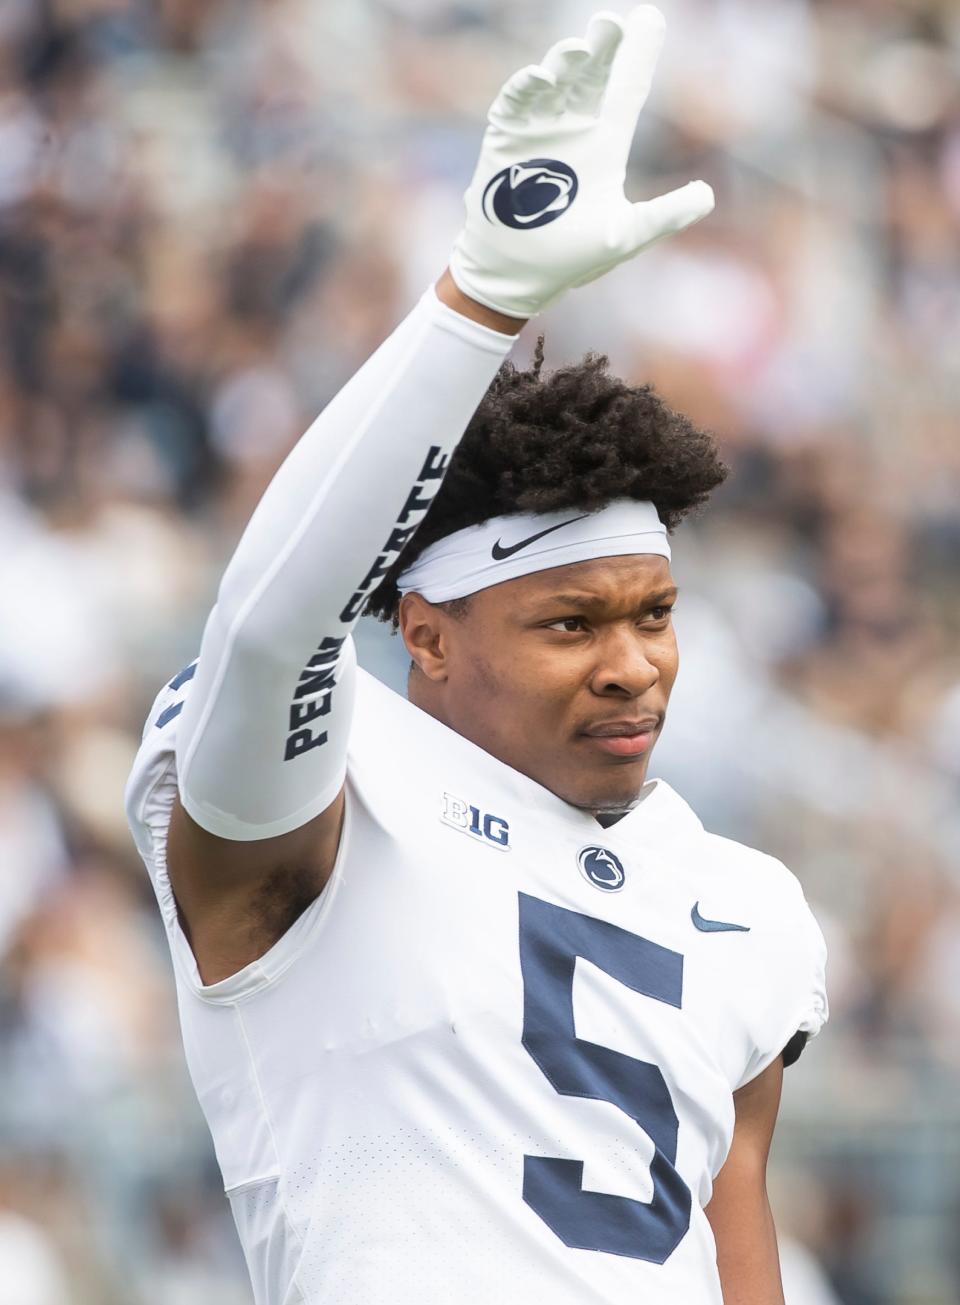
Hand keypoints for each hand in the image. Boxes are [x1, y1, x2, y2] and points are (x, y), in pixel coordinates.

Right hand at [449, 6, 714, 318]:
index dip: (638, 53)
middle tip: (609, 23)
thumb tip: (708, 195)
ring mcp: (539, 133)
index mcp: (604, 146)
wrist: (515, 278)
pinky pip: (516, 104)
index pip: (626, 89)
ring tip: (577, 51)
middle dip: (601, 47)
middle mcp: (574, 131)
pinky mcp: (506, 141)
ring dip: (565, 65)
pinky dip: (526, 88)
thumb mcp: (625, 236)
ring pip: (555, 83)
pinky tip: (540, 79)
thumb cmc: (568, 261)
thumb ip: (666, 214)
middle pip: (591, 76)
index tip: (649, 17)